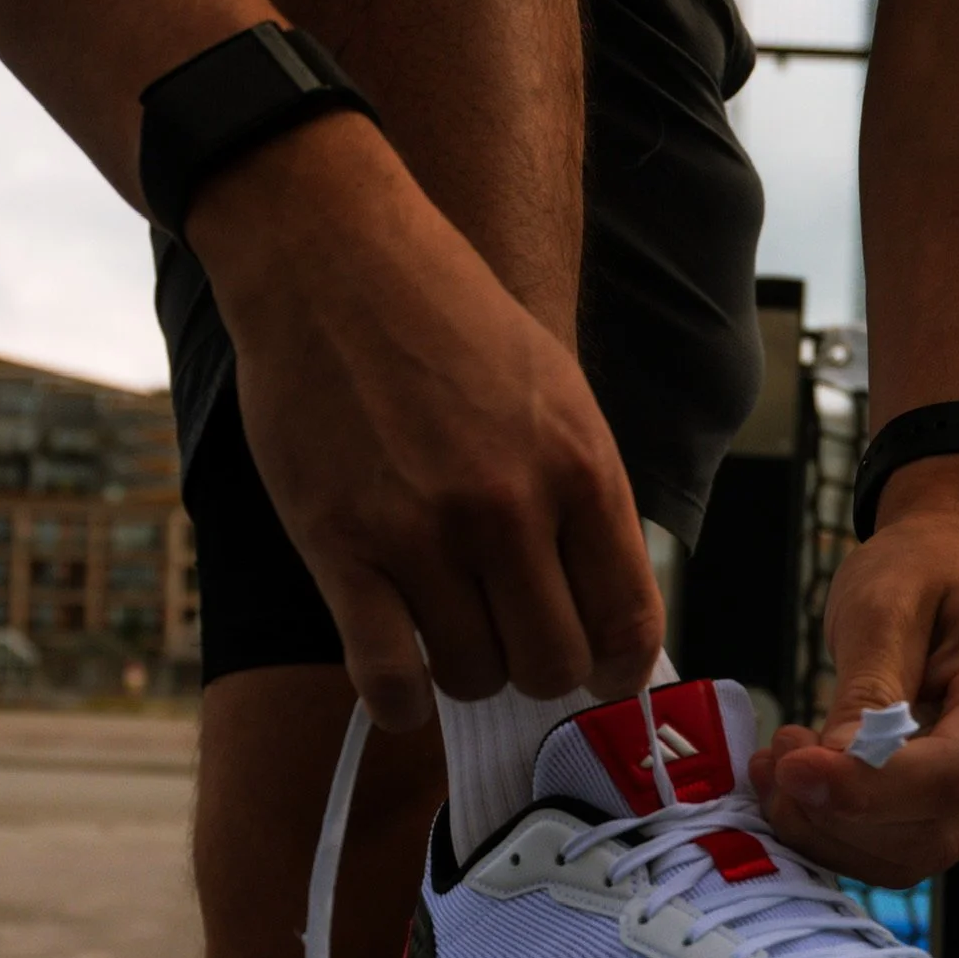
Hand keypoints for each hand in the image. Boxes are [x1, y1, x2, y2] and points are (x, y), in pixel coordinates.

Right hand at [188, 118, 663, 731]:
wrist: (330, 255)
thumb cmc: (446, 318)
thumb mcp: (557, 392)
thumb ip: (585, 497)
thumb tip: (606, 610)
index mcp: (580, 467)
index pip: (628, 621)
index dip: (618, 668)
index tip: (599, 673)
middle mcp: (511, 508)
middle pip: (551, 665)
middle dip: (536, 670)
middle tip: (509, 640)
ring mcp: (424, 532)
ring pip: (472, 675)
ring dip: (464, 670)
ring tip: (445, 629)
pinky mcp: (342, 546)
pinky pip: (387, 677)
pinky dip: (399, 702)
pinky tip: (399, 685)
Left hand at [748, 458, 958, 886]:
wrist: (948, 571)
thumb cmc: (922, 572)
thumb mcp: (884, 604)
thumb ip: (865, 689)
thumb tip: (831, 766)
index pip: (955, 775)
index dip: (868, 788)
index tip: (792, 766)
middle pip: (931, 834)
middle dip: (835, 813)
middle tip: (774, 758)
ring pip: (905, 857)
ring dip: (823, 829)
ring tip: (776, 765)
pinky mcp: (951, 813)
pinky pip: (889, 851)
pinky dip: (829, 831)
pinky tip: (793, 784)